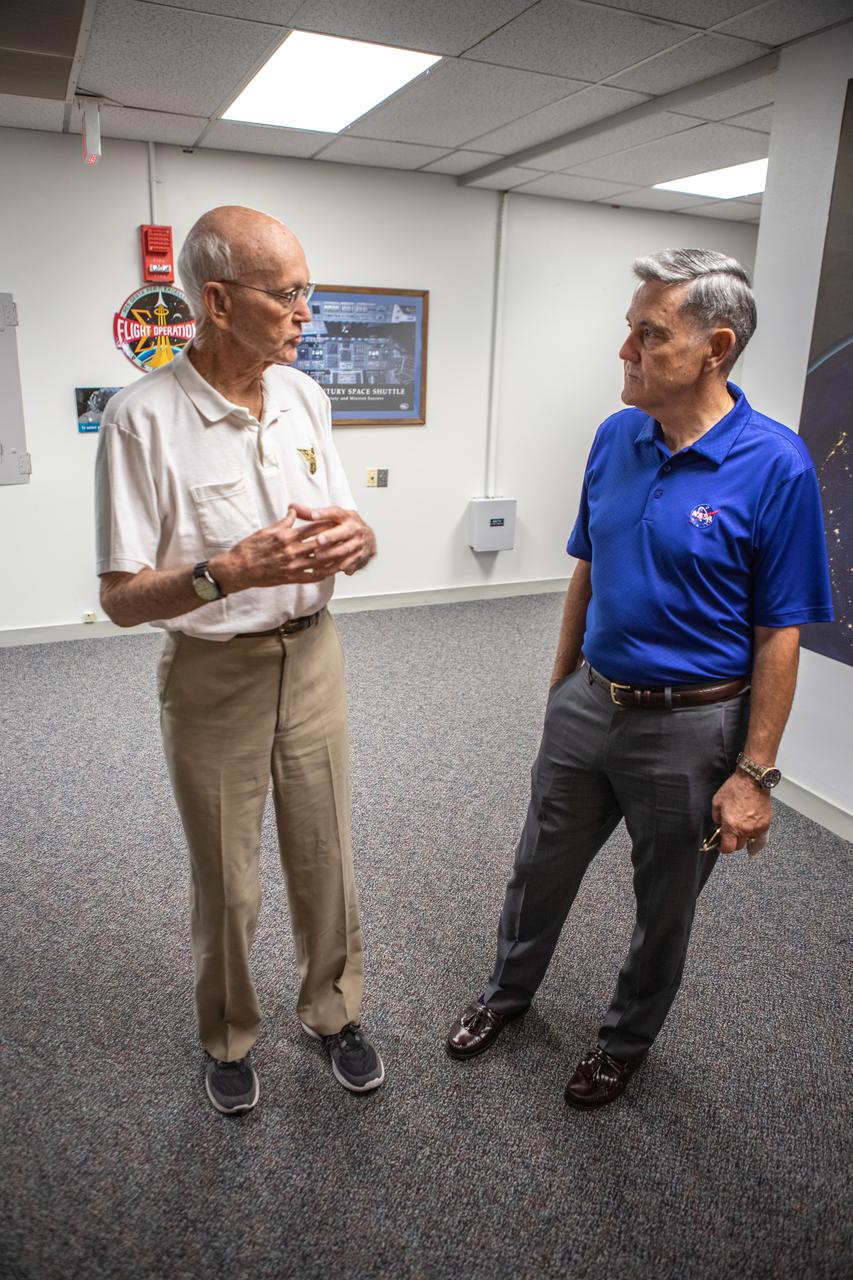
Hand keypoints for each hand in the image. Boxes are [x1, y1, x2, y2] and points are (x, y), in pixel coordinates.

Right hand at [209, 511, 336, 591]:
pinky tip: (331, 572)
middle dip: (334, 540)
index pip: (311, 528)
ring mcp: (292, 566)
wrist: (238, 569)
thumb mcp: (266, 531)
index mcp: (285, 537)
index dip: (326, 524)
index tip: (337, 521)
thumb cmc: (249, 549)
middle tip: (348, 535)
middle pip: (319, 544)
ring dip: (333, 558)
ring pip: (319, 562)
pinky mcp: (290, 578)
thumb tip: (293, 511)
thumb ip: (283, 522)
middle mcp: (291, 552)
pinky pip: (311, 577)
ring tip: (345, 554)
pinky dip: (322, 574)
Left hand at [288, 503, 376, 575]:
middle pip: (344, 532)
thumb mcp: (332, 517)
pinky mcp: (359, 558)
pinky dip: (333, 568)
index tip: (313, 515)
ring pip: (345, 550)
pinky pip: (345, 565)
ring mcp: (358, 544)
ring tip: (316, 557)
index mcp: (347, 516)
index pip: (336, 513)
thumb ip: (311, 513)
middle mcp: (355, 529)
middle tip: (318, 540)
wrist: (368, 539)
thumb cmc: (345, 526)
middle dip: (331, 536)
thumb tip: (291, 507)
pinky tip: (320, 571)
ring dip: (331, 554)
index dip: (325, 513)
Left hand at [711, 771, 771, 854]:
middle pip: (739, 846)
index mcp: (731, 826)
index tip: (720, 845)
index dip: (722, 848)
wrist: (752, 780)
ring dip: (744, 839)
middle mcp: (745, 830)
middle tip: (730, 834)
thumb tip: (719, 826)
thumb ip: (716, 818)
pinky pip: (760, 837)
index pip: (727, 848)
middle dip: (733, 842)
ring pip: (750, 842)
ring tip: (741, 831)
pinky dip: (755, 837)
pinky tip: (752, 835)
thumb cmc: (735, 788)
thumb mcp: (717, 802)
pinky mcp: (766, 824)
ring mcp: (757, 828)